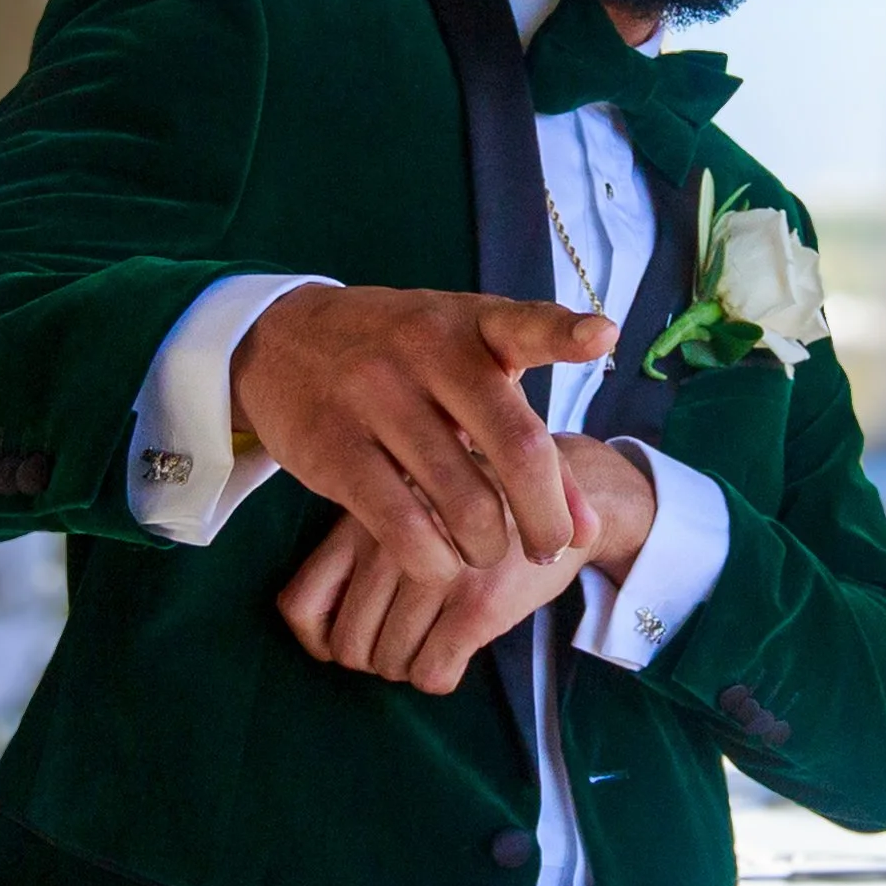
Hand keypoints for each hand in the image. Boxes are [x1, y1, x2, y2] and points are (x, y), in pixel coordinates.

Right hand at [230, 284, 616, 583]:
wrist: (284, 340)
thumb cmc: (403, 365)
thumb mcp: (465, 375)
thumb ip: (529, 443)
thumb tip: (586, 530)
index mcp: (471, 323)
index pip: (526, 324)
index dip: (565, 333)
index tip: (601, 338)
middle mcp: (427, 351)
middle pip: (515, 447)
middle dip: (546, 518)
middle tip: (550, 548)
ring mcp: (375, 395)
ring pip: (463, 501)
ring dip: (488, 547)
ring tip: (485, 550)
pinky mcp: (333, 447)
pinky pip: (402, 527)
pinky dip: (434, 562)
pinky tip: (438, 562)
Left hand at [276, 436, 657, 693]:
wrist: (566, 490)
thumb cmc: (472, 504)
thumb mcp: (403, 502)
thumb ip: (356, 549)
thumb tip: (320, 639)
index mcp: (360, 519)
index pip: (299, 605)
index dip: (318, 639)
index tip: (349, 636)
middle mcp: (389, 545)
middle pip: (348, 647)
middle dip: (375, 656)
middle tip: (405, 638)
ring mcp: (435, 574)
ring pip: (390, 664)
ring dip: (410, 665)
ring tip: (434, 637)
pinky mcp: (479, 605)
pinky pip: (433, 675)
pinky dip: (440, 677)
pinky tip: (457, 651)